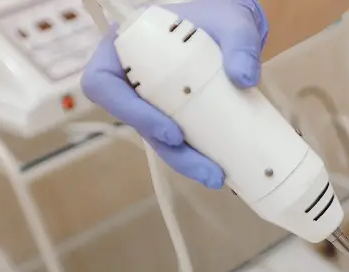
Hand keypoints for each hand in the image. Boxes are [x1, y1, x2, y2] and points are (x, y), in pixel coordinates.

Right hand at [81, 0, 268, 188]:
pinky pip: (178, 141)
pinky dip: (196, 157)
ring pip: (158, 139)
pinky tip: (220, 171)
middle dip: (171, 152)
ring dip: (185, 162)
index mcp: (125, 46)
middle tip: (208, 170)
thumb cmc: (221, 18)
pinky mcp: (174, 115)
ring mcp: (152, 99)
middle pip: (135, 123)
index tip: (173, 131)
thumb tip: (244, 77)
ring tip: (217, 177)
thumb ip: (239, 43)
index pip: (104, 84)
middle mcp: (132, 77)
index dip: (132, 113)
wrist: (234, 32)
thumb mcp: (232, 24)